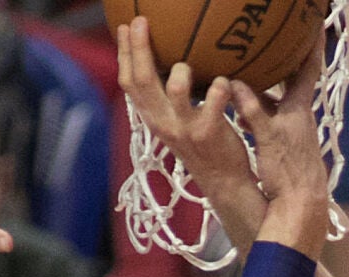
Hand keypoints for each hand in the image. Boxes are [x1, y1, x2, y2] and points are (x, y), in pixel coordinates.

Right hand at [116, 17, 260, 211]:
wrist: (224, 182)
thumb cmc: (203, 146)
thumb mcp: (176, 124)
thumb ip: (167, 99)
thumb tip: (166, 65)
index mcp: (153, 118)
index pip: (129, 83)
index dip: (124, 54)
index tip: (125, 27)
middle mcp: (163, 123)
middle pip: (143, 80)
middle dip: (138, 47)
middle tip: (141, 21)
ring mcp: (185, 129)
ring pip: (176, 89)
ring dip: (183, 70)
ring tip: (189, 64)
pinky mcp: (209, 133)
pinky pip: (213, 101)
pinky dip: (219, 86)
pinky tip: (225, 81)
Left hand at [223, 42, 330, 255]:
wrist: (301, 203)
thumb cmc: (290, 172)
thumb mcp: (281, 136)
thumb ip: (263, 111)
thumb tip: (242, 91)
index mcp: (302, 112)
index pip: (308, 74)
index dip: (311, 51)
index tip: (312, 30)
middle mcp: (299, 114)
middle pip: (303, 74)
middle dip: (305, 50)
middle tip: (302, 29)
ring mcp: (287, 126)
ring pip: (277, 91)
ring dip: (266, 69)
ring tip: (247, 50)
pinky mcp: (272, 141)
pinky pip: (259, 117)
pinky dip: (248, 102)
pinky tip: (233, 87)